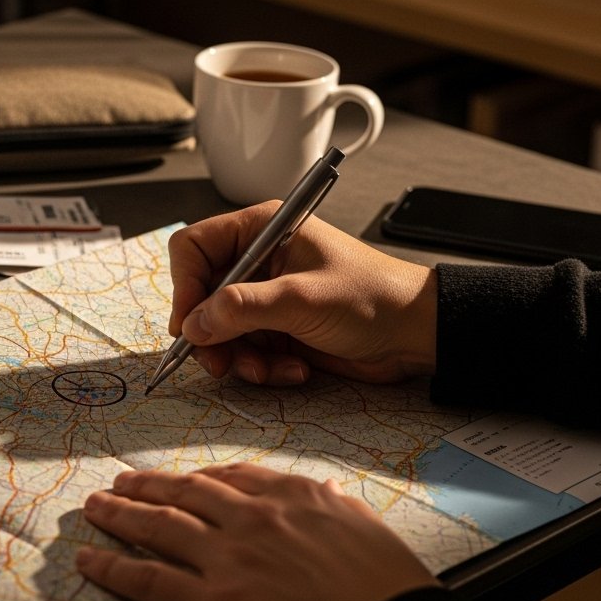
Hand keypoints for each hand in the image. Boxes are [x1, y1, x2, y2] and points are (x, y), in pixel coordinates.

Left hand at [77, 465, 437, 600]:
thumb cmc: (391, 594)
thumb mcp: (369, 529)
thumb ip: (336, 508)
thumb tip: (327, 493)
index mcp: (294, 497)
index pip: (231, 477)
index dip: (195, 477)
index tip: (178, 477)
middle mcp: (253, 519)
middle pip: (184, 493)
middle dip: (146, 486)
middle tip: (120, 483)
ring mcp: (228, 560)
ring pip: (157, 526)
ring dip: (119, 515)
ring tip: (96, 508)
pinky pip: (148, 579)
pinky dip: (112, 567)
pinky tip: (90, 560)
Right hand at [168, 203, 436, 384]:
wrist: (416, 334)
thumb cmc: (373, 297)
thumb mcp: (302, 299)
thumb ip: (242, 308)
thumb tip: (193, 324)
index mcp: (262, 230)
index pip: (194, 248)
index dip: (185, 286)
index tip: (188, 325)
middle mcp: (258, 260)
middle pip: (201, 296)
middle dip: (210, 334)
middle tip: (220, 362)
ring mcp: (266, 297)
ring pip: (219, 331)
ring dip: (238, 358)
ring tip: (268, 371)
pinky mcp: (277, 329)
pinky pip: (245, 351)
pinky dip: (262, 367)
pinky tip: (294, 370)